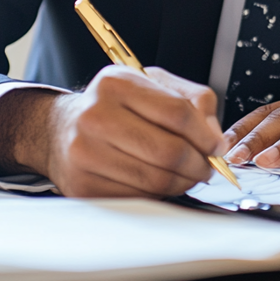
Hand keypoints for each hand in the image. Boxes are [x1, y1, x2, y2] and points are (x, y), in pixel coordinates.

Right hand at [0, 66, 225, 197]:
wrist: (61, 129)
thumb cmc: (115, 105)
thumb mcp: (153, 85)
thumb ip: (193, 100)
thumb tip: (216, 138)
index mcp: (117, 82)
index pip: (177, 112)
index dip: (206, 135)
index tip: (218, 147)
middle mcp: (96, 115)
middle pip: (169, 150)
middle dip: (199, 164)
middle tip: (207, 168)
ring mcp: (85, 152)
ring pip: (156, 179)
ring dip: (183, 183)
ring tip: (187, 175)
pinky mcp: (82, 185)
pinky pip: (137, 198)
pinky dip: (158, 195)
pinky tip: (161, 184)